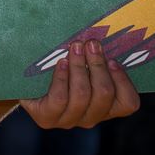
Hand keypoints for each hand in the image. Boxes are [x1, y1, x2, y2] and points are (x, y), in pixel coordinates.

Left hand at [21, 39, 139, 129]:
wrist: (25, 84)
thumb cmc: (60, 67)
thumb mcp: (83, 62)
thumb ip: (97, 55)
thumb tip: (104, 34)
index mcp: (106, 108)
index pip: (128, 103)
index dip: (124, 81)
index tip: (112, 59)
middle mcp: (91, 118)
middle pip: (104, 94)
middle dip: (98, 65)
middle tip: (91, 43)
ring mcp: (69, 120)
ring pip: (82, 95)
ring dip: (79, 67)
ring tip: (75, 47)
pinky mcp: (47, 118)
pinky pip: (60, 98)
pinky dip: (62, 78)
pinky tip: (60, 63)